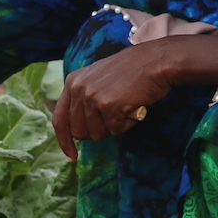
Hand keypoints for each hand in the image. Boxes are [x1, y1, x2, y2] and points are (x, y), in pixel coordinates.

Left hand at [52, 41, 173, 160]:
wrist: (158, 60)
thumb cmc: (134, 70)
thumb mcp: (99, 77)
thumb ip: (85, 96)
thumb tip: (78, 129)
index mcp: (73, 81)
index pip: (59, 119)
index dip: (64, 141)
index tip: (72, 157)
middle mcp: (78, 88)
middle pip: (79, 132)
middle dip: (98, 132)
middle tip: (116, 118)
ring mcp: (92, 97)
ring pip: (96, 134)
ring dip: (114, 127)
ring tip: (126, 108)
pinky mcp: (108, 105)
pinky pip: (115, 131)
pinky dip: (127, 124)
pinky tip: (134, 108)